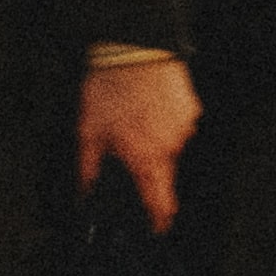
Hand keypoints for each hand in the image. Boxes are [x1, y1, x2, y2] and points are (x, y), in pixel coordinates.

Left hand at [77, 52, 198, 229]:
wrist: (133, 46)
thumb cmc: (109, 90)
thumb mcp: (88, 133)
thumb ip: (88, 170)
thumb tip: (84, 196)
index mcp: (147, 159)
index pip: (160, 203)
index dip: (160, 220)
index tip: (158, 229)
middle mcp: (171, 147)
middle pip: (164, 173)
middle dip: (148, 168)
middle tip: (129, 148)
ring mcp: (185, 126)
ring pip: (171, 147)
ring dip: (156, 142)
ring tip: (135, 119)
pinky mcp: (191, 106)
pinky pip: (179, 124)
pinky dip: (165, 122)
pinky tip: (148, 106)